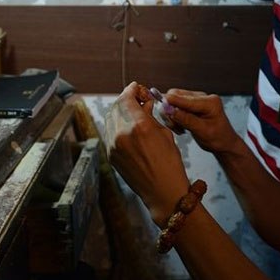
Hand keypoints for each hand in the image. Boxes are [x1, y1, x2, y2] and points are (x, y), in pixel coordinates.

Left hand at [104, 82, 189, 226]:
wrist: (162, 191)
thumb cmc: (169, 163)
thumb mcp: (164, 133)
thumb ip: (149, 116)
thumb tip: (143, 104)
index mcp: (139, 126)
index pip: (127, 98)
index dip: (131, 90)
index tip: (136, 87)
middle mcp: (122, 134)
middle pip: (116, 106)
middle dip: (125, 99)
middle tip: (136, 98)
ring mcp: (114, 146)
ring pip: (110, 119)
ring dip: (120, 111)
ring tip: (134, 112)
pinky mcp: (111, 155)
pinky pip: (110, 132)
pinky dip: (118, 125)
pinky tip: (129, 126)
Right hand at [165, 88, 243, 155]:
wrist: (224, 143)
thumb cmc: (217, 138)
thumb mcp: (202, 131)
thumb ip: (186, 119)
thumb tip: (169, 110)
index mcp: (210, 102)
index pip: (185, 98)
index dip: (170, 101)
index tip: (159, 106)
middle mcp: (203, 97)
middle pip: (176, 95)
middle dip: (170, 110)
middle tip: (173, 126)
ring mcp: (197, 99)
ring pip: (173, 100)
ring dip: (172, 115)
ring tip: (180, 129)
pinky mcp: (191, 104)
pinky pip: (176, 105)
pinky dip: (174, 116)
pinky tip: (182, 126)